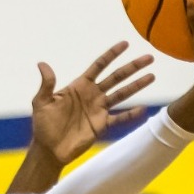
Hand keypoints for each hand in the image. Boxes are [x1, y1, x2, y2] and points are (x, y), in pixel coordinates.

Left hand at [30, 42, 156, 165]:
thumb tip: (42, 64)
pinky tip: (143, 109)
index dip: (111, 55)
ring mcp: (99, 110)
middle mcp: (93, 95)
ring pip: (122, 94)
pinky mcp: (102, 125)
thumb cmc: (43, 125)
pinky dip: (131, 115)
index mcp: (80, 86)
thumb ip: (47, 84)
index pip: (99, 66)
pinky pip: (120, 118)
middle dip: (132, 67)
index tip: (125, 44)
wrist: (49, 149)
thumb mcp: (41, 102)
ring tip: (152, 76)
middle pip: (116, 77)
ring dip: (137, 85)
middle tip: (149, 58)